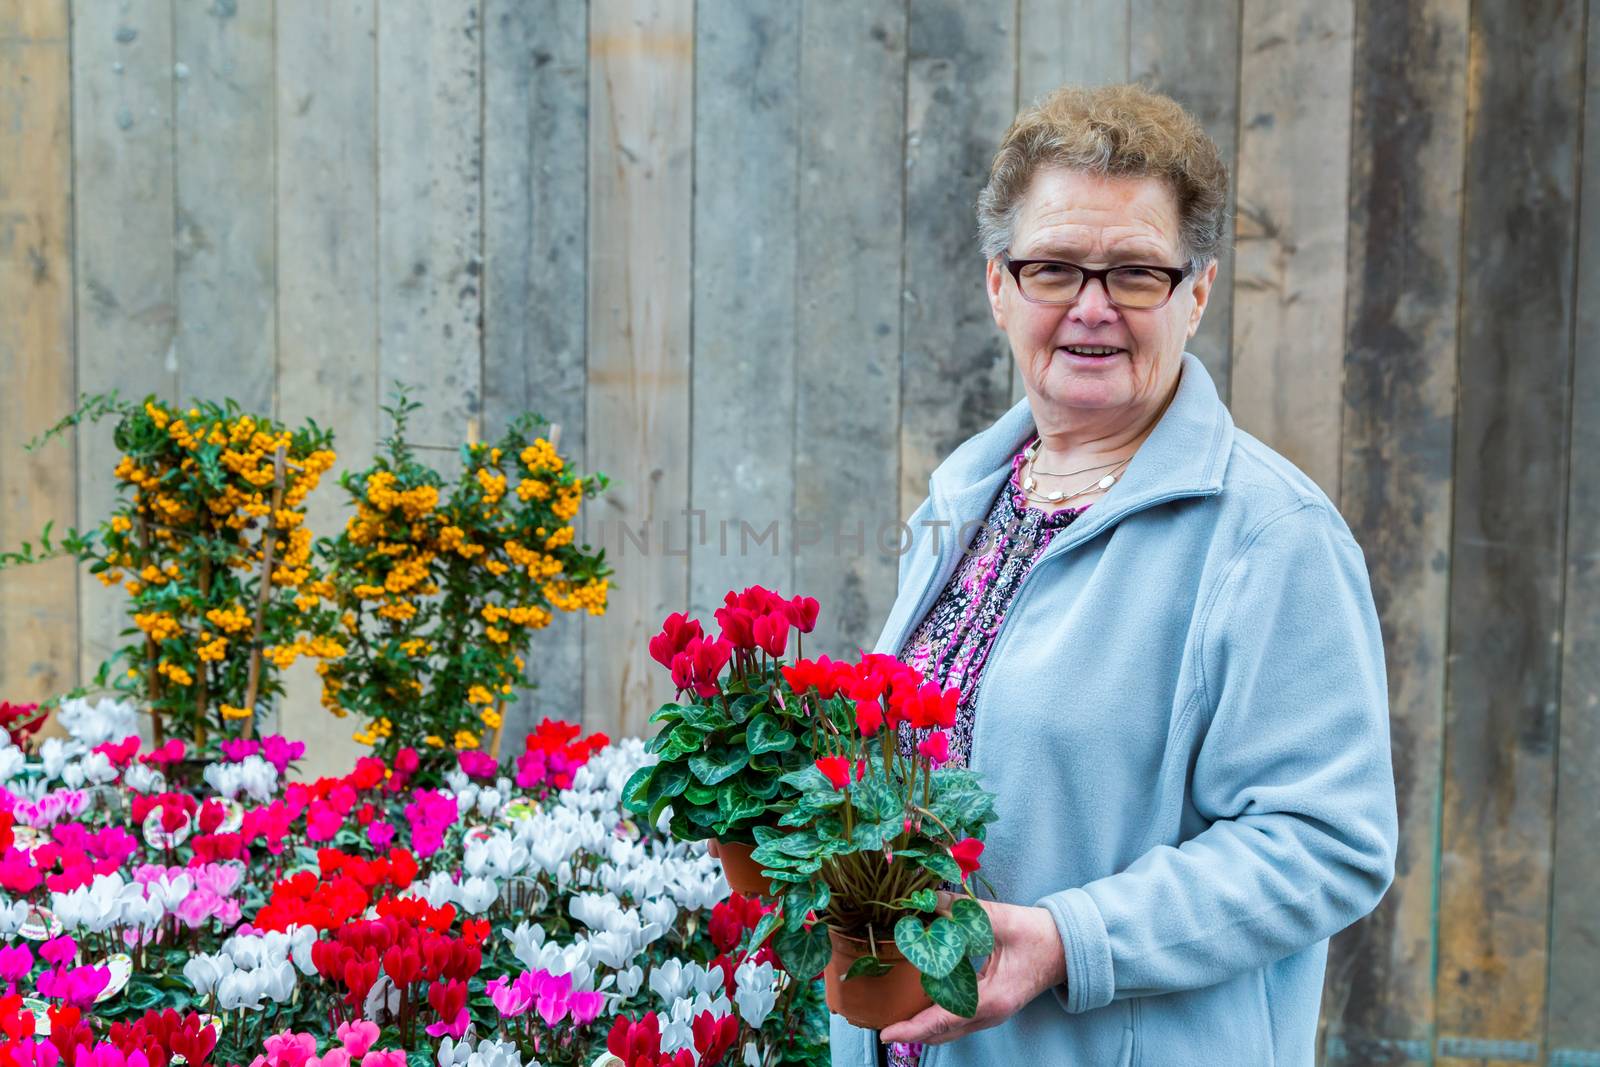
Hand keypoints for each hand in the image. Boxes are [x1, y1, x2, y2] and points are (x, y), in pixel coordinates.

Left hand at [877, 900, 1065, 1046]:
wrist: (1067, 948)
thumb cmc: (1037, 935)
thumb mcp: (999, 919)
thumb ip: (962, 911)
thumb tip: (927, 900)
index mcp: (992, 998)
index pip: (943, 1019)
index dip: (913, 1028)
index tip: (886, 1033)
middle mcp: (991, 1013)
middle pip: (943, 1033)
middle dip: (912, 1032)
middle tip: (881, 1024)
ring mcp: (993, 1013)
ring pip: (950, 1030)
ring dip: (924, 1027)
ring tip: (896, 1019)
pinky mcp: (993, 1006)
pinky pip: (959, 1020)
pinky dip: (937, 1018)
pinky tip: (922, 1005)